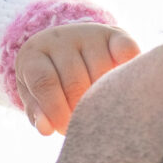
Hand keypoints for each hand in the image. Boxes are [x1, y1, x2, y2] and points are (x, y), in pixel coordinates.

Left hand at [15, 21, 140, 135]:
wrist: (65, 49)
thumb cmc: (49, 83)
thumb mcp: (35, 98)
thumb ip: (38, 114)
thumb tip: (46, 129)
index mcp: (34, 54)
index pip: (45, 81)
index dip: (56, 109)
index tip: (65, 130)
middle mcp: (60, 38)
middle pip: (75, 79)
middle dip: (81, 107)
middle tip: (87, 124)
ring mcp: (89, 33)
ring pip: (101, 69)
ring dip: (104, 95)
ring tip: (102, 110)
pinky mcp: (115, 34)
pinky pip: (126, 50)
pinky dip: (128, 67)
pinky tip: (125, 85)